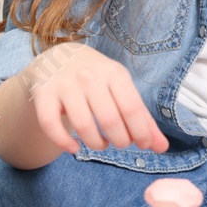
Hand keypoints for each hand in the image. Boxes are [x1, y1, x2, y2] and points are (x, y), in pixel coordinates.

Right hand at [22, 43, 168, 154]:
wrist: (59, 58)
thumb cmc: (98, 79)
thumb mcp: (123, 89)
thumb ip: (142, 118)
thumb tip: (162, 147)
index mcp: (115, 73)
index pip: (132, 109)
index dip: (141, 133)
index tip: (143, 145)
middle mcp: (90, 76)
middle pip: (110, 120)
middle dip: (120, 140)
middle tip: (120, 143)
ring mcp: (65, 85)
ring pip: (83, 126)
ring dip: (96, 144)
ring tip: (101, 144)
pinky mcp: (44, 94)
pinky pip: (51, 125)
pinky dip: (63, 143)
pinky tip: (74, 148)